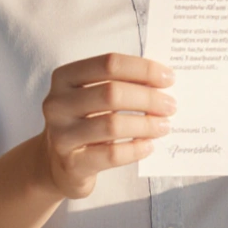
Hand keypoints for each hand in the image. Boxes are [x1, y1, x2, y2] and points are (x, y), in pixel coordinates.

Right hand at [39, 53, 175, 199]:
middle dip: (148, 98)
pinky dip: (135, 149)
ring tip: (164, 125)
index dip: (142, 69)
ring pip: (112, 125)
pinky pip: (111, 155)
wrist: (56, 164)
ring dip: (146, 124)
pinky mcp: (71, 164)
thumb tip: (163, 79)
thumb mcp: (93, 96)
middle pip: (112, 93)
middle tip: (170, 105)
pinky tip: (149, 146)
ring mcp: (61, 135)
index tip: (168, 78)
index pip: (109, 64)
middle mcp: (57, 104)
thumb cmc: (85, 121)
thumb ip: (121, 83)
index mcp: (64, 77)